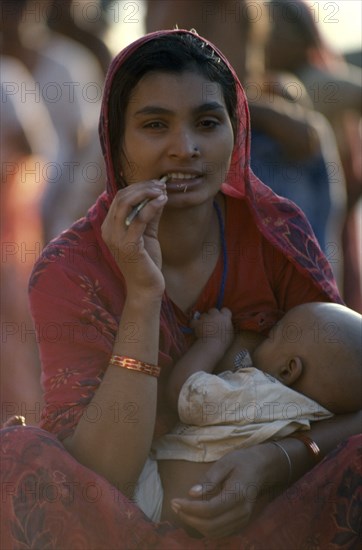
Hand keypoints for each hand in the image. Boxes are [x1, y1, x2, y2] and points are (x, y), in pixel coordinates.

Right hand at [101, 180, 166, 294]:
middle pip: (121, 197)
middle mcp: (108, 231)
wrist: (146, 288)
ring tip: (162, 191)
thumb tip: (158, 194)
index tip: (156, 184)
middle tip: (160, 185)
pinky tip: (163, 201)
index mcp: (110, 227)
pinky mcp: (128, 245)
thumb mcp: (147, 233)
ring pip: (126, 203)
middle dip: (143, 187)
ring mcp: (116, 238)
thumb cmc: (147, 262)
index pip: (119, 198)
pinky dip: (152, 206)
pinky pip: (139, 218)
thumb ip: (149, 215)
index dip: (138, 187)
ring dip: (146, 193)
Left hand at [170, 443, 283, 537]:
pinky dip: (204, 528)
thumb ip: (209, 478)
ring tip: (181, 510)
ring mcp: (242, 520)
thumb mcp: (225, 462)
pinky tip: (194, 515)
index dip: (189, 508)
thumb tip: (191, 493)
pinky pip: (219, 532)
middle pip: (211, 525)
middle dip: (189, 518)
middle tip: (175, 505)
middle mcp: (242, 512)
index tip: (175, 500)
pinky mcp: (240, 523)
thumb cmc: (241, 461)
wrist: (261, 468)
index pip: (210, 510)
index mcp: (237, 494)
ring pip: (214, 532)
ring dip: (195, 524)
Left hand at [191, 308, 233, 349]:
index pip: (225, 310)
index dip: (223, 313)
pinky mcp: (198, 323)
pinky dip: (194, 324)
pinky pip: (194, 321)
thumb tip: (226, 324)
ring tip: (203, 327)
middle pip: (213, 310)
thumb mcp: (230, 333)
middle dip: (212, 315)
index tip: (221, 318)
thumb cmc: (224, 342)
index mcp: (225, 317)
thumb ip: (228, 326)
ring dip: (203, 319)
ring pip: (203, 315)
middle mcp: (215, 315)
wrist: (212, 345)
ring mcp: (206, 318)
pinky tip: (195, 327)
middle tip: (212, 322)